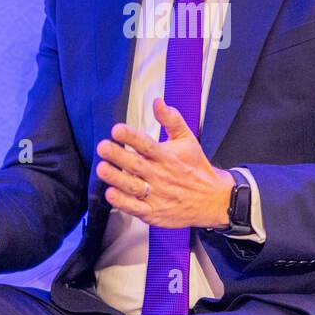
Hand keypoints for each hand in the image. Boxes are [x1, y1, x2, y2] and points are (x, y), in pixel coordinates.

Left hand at [95, 97, 234, 228]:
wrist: (212, 200)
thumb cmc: (196, 168)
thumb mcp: (188, 140)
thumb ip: (171, 120)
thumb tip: (158, 102)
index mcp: (168, 157)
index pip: (148, 144)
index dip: (132, 137)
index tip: (117, 130)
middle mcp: (161, 175)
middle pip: (137, 165)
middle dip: (118, 155)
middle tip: (103, 147)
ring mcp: (157, 195)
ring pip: (133, 186)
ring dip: (116, 178)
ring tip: (101, 168)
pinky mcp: (154, 212)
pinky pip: (136, 208)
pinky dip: (123, 202)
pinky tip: (111, 194)